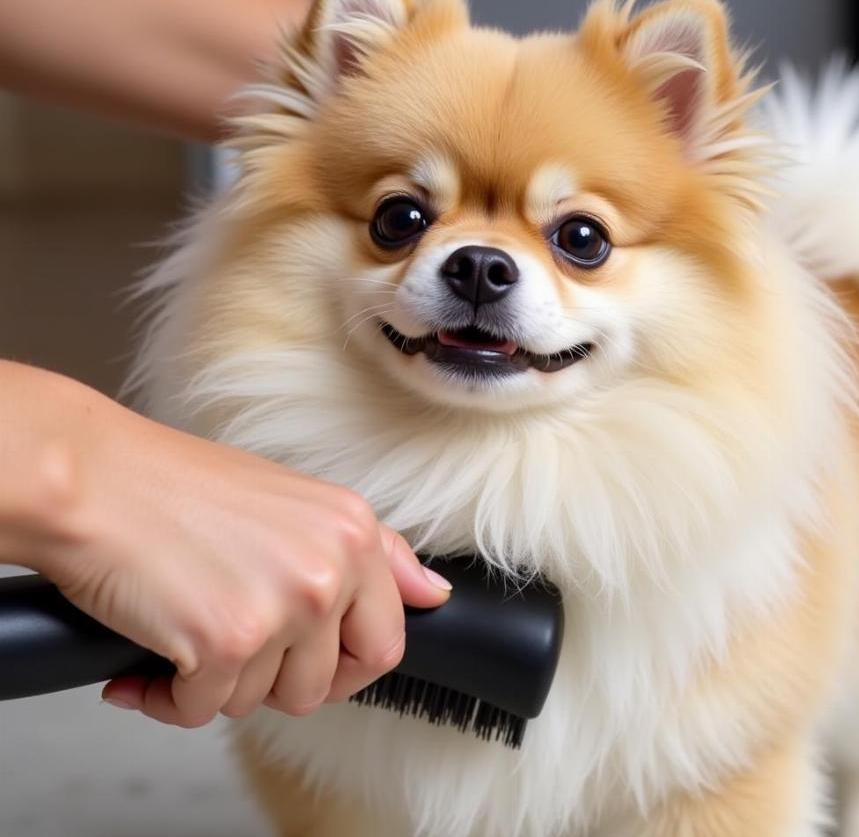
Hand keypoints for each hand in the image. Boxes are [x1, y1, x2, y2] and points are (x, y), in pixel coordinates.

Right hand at [1, 363, 449, 726]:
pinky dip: (171, 696)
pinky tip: (152, 657)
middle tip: (233, 644)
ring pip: (264, 700)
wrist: (94, 480)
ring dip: (218, 682)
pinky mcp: (227, 642)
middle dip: (275, 679)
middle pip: (325, 682)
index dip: (343, 663)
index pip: (386, 637)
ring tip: (185, 629)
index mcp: (353, 529)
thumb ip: (373, 553)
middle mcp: (331, 566)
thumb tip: (433, 592)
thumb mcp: (296, 504)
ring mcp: (284, 606)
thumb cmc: (178, 489)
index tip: (308, 659)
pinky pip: (205, 711)